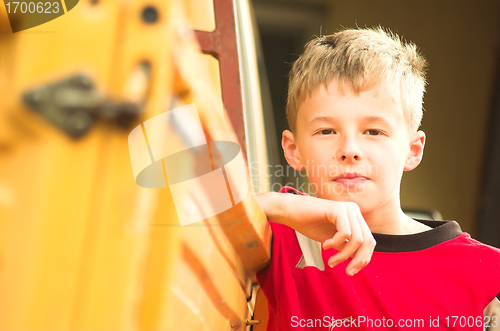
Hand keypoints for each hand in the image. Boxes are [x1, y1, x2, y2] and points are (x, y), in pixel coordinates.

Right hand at [255, 192, 375, 275]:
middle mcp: (354, 210)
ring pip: (357, 239)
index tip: (351, 271)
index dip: (363, 259)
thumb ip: (346, 247)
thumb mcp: (332, 240)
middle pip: (368, 241)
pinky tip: (324, 245)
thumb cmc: (309, 224)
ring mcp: (347, 208)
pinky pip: (345, 233)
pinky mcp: (338, 209)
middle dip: (358, 260)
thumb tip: (359, 262)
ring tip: (331, 260)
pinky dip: (335, 243)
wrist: (290, 211)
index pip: (369, 241)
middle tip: (347, 271)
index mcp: (355, 217)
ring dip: (344, 255)